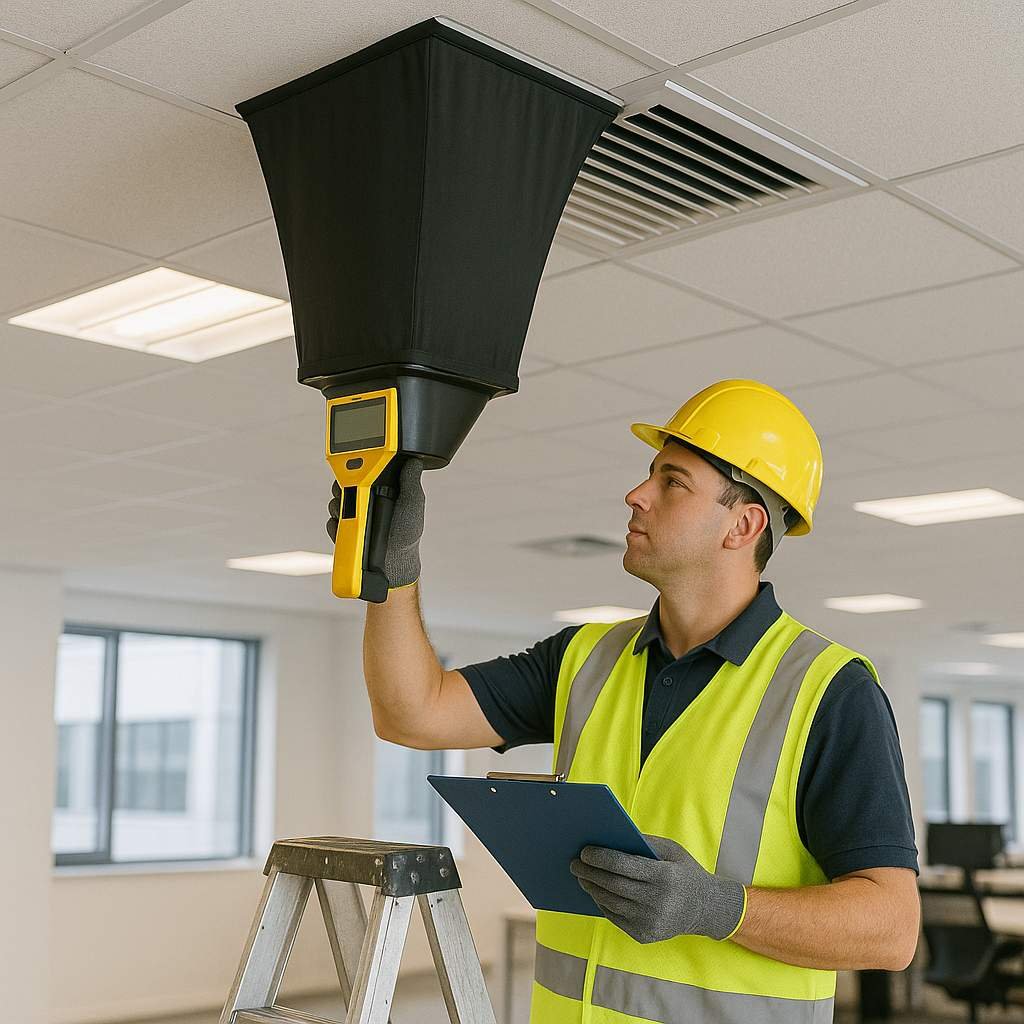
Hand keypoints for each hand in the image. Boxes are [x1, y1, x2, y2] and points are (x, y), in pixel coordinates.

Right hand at [326, 456, 425, 588]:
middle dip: (342, 487)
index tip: (353, 471)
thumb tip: (413, 461)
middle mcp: (367, 500)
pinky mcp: (346, 529)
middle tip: (346, 493)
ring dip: (338, 506)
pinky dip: (335, 524)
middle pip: (345, 484)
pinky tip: (345, 528)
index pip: (364, 471)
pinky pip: (332, 521)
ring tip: (348, 514)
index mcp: (382, 490)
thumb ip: (411, 482)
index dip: (356, 469)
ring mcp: (355, 515)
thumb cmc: (407, 535)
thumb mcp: (414, 504)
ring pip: (336, 502)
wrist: (395, 563)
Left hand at [569, 834, 745, 942]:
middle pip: (613, 885)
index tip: (584, 851)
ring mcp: (651, 922)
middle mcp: (658, 902)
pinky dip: (602, 903)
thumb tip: (609, 836)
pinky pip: (615, 917)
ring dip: (592, 888)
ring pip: (611, 902)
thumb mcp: (671, 850)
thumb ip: (643, 842)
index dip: (601, 857)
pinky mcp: (645, 936)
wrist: (706, 908)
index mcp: (665, 877)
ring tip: (581, 876)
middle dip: (590, 873)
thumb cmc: (684, 872)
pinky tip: (595, 891)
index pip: (624, 866)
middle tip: (574, 863)